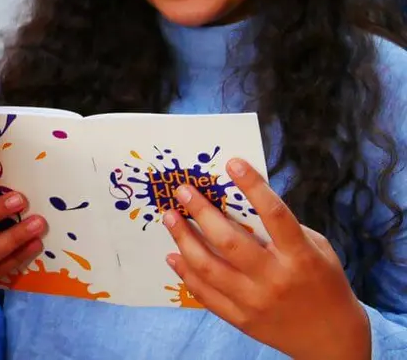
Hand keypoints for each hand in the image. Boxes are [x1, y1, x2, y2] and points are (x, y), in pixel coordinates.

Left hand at [166, 159, 370, 359]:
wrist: (331, 339)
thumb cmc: (324, 283)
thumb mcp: (317, 250)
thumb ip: (285, 229)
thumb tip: (243, 203)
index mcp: (300, 256)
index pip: (275, 215)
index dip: (253, 186)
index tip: (232, 163)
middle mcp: (275, 279)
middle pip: (229, 241)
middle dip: (201, 212)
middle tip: (182, 191)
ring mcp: (255, 301)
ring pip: (208, 267)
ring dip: (184, 239)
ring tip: (169, 217)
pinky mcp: (241, 319)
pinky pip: (205, 294)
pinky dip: (186, 273)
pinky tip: (173, 255)